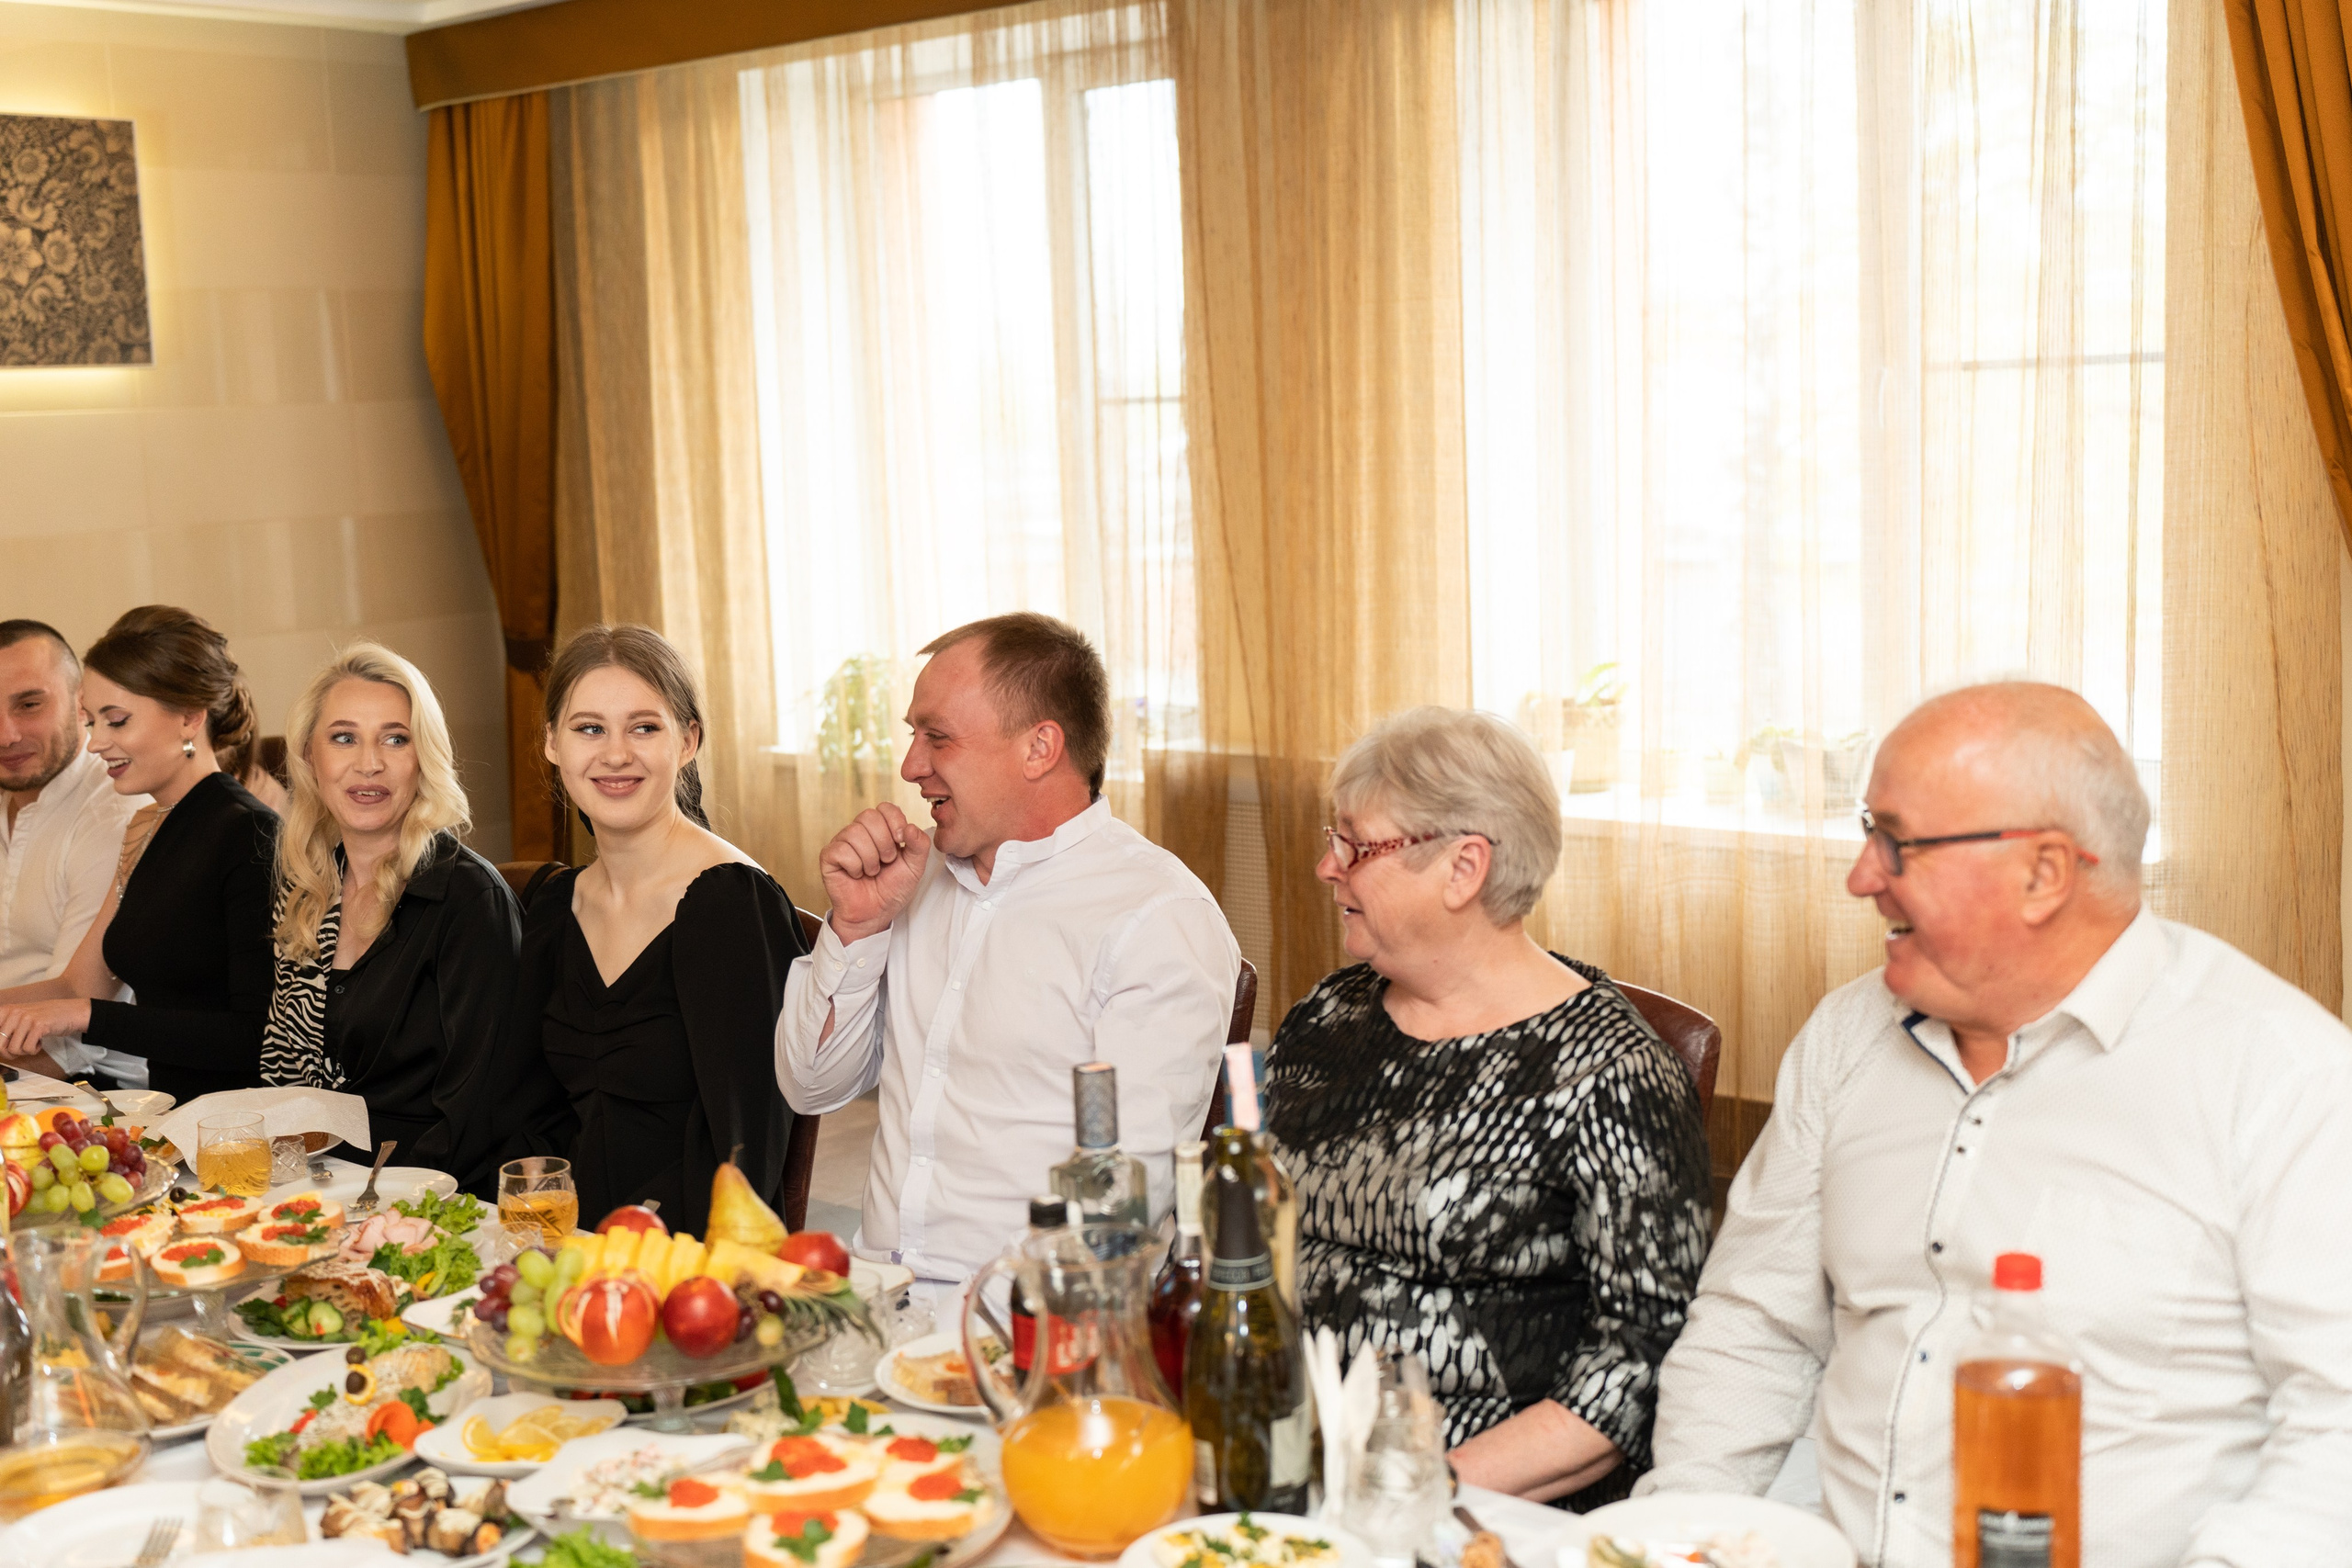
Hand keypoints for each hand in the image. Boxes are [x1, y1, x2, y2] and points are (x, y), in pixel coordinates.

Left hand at [0, 998, 91, 1059]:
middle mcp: (14, 1012)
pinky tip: (40, 1042)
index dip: (1, 1045)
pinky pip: (28, 1049)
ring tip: (32, 1043)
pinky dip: (34, 1050)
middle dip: (9, 1053)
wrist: (70, 1012)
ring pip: (13, 1049)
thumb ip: (6, 1028)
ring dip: (24, 1051)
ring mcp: (26, 1019)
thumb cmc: (45, 1018)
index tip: (8, 1045)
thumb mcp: (20, 1018)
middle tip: (20, 1049)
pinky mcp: (38, 1026)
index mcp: (6, 1010)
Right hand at [820, 802, 930, 942]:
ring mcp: (842, 843)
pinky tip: (856, 874)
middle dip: (884, 842)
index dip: (895, 822)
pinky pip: (841, 850)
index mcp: (881, 829)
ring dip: (870, 858)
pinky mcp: (829, 856)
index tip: (901, 842)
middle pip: (869, 816)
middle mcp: (860, 832)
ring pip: (854, 833)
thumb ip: (919, 845)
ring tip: (872, 871)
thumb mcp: (915, 867)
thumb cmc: (892, 889)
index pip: (885, 808)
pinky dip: (854, 866)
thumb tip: (911, 827)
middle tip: (886, 861)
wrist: (875, 914)